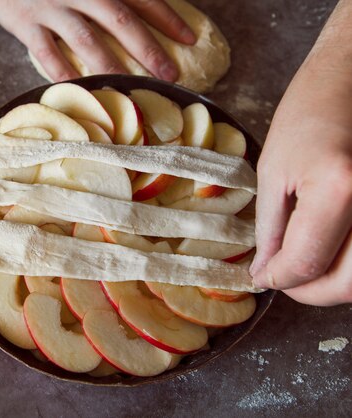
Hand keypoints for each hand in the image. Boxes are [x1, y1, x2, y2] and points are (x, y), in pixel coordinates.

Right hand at [0, 0, 194, 81]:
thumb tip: (141, 13)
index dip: (167, 18)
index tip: (189, 39)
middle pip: (119, 19)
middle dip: (147, 48)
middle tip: (169, 74)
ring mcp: (51, 7)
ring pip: (85, 39)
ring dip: (109, 65)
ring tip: (128, 87)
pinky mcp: (25, 23)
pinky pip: (46, 52)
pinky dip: (62, 72)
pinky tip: (79, 89)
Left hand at [250, 1, 351, 305]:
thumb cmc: (308, 115)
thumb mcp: (274, 172)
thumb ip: (271, 230)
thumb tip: (266, 273)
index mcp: (339, 188)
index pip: (308, 262)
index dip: (280, 278)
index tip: (263, 276)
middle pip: (349, 283)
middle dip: (311, 291)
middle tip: (284, 278)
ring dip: (332, 281)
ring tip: (303, 263)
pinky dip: (349, 262)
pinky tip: (328, 247)